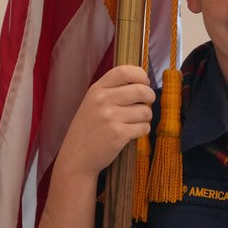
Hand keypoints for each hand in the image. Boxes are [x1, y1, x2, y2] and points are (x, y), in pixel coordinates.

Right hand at [56, 64, 153, 178]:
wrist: (77, 155)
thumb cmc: (89, 128)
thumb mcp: (92, 102)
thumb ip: (111, 90)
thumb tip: (143, 83)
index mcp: (97, 89)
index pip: (125, 71)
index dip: (140, 75)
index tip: (144, 83)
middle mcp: (103, 100)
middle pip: (141, 90)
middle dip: (150, 97)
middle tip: (145, 103)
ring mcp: (110, 117)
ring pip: (145, 111)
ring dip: (145, 117)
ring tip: (134, 121)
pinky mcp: (119, 134)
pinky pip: (144, 127)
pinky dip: (142, 130)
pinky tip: (131, 132)